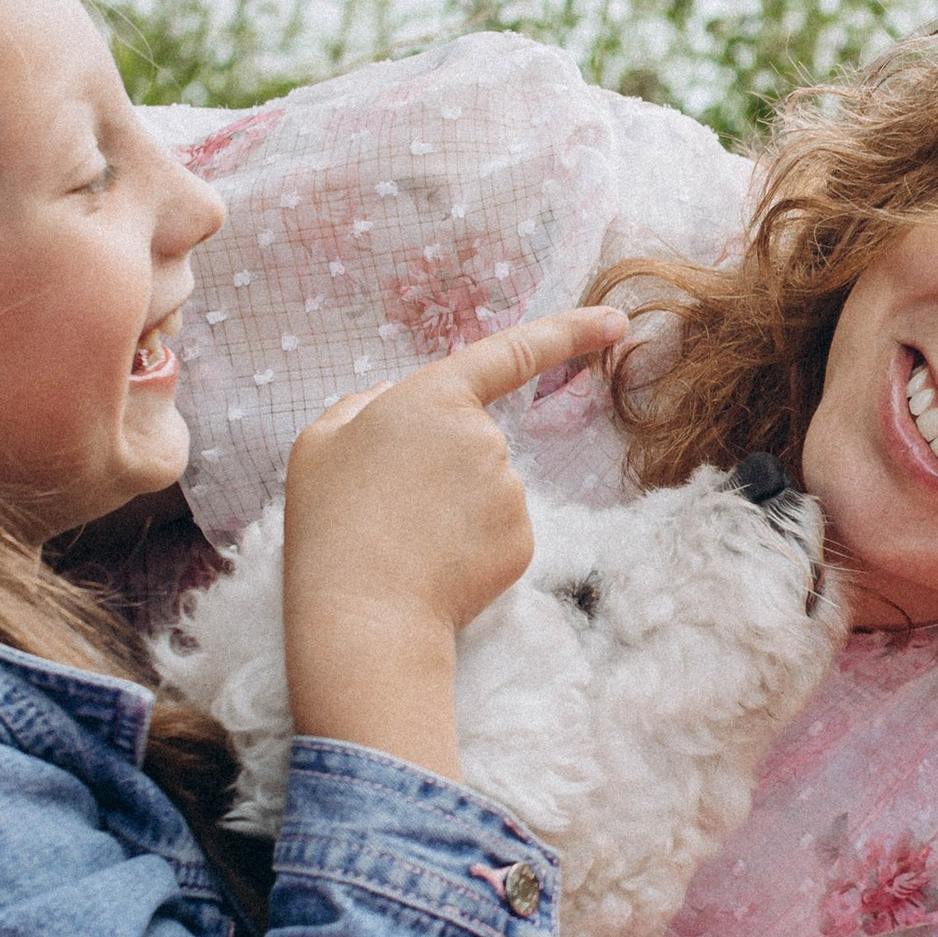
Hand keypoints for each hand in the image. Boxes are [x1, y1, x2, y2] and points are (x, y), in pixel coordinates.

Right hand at [282, 308, 625, 782]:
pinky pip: (497, 531)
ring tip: (402, 540)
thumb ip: (364, 406)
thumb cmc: (331, 524)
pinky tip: (433, 565)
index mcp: (434, 398)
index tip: (616, 320)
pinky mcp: (523, 540)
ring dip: (451, 509)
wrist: (364, 616)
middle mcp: (485, 436)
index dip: (570, 332)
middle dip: (439, 467)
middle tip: (386, 506)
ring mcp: (510, 490)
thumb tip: (395, 401)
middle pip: (473, 439)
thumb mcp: (321, 442)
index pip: (511, 352)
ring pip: (485, 489)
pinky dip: (469, 546)